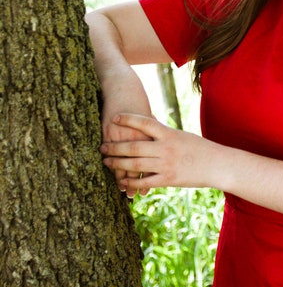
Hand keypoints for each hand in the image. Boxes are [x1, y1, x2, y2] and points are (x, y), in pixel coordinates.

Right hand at [99, 71, 152, 190]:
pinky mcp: (110, 132)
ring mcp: (124, 136)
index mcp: (157, 136)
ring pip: (125, 163)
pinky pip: (111, 154)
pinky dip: (110, 163)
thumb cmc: (140, 104)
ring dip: (122, 178)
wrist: (123, 89)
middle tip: (132, 196)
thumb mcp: (152, 120)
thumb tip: (169, 146)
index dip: (152, 176)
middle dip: (135, 183)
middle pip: (139, 166)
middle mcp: (142, 138)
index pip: (156, 162)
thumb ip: (160, 135)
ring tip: (121, 191)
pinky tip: (108, 173)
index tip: (149, 190)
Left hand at [100, 113, 210, 197]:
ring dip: (118, 164)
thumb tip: (149, 120)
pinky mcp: (168, 180)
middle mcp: (165, 148)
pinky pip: (145, 182)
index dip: (128, 119)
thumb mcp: (181, 135)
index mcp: (169, 134)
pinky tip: (122, 182)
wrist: (217, 165)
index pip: (145, 123)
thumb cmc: (200, 149)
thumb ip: (164, 131)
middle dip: (115, 147)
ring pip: (135, 164)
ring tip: (106, 162)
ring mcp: (166, 165)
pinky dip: (131, 182)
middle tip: (102, 147)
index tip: (115, 118)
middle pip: (134, 146)